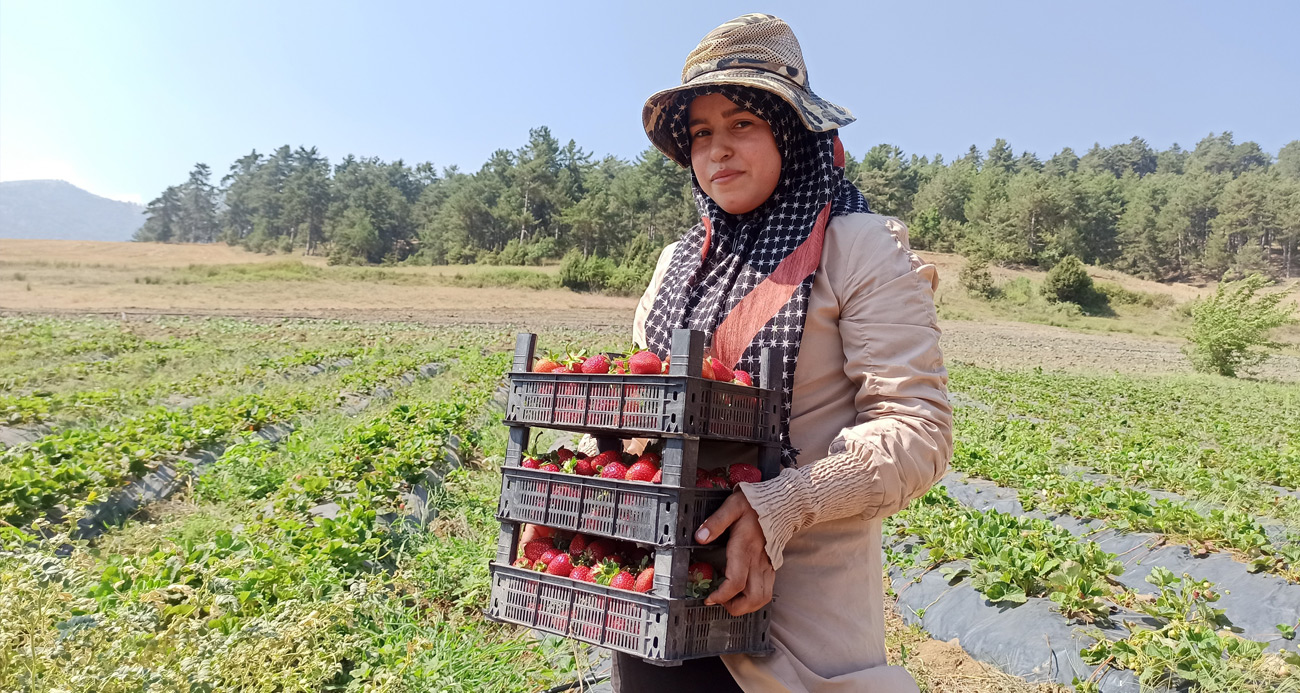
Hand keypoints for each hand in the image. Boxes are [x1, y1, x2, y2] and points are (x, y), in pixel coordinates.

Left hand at [695, 489, 774, 615]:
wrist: (782, 504)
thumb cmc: (755, 505)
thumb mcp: (732, 506)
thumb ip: (715, 522)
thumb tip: (700, 537)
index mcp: (745, 549)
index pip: (735, 583)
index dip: (721, 596)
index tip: (709, 598)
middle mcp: (758, 562)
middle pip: (753, 598)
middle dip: (735, 607)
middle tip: (719, 601)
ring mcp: (767, 566)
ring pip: (762, 598)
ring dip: (746, 606)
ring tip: (729, 599)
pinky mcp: (772, 567)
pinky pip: (767, 590)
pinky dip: (754, 598)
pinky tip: (741, 591)